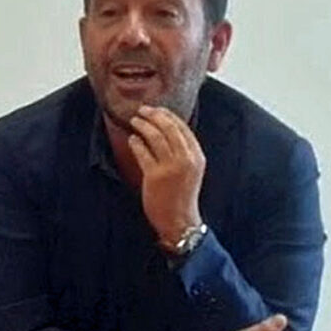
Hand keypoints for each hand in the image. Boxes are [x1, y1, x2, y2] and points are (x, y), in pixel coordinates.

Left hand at [127, 105, 203, 245]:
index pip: (182, 127)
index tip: (157, 110)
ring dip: (143, 125)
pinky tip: (132, 139)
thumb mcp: (191, 171)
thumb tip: (166, 130)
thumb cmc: (182, 196)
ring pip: (155, 137)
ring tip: (135, 121)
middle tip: (142, 110)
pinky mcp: (155, 176)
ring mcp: (171, 168)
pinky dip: (136, 143)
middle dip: (154, 115)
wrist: (179, 221)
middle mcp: (186, 160)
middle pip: (169, 128)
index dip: (168, 115)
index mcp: (198, 157)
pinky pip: (143, 152)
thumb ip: (184, 153)